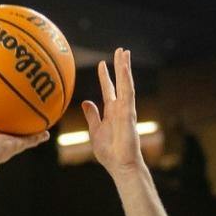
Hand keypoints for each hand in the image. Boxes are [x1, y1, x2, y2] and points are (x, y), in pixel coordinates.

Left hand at [85, 48, 146, 175]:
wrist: (120, 165)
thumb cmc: (109, 152)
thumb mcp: (95, 130)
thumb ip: (92, 115)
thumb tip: (86, 102)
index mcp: (112, 112)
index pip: (109, 89)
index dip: (106, 76)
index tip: (102, 64)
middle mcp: (121, 108)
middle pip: (121, 82)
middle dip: (120, 66)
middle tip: (121, 50)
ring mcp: (126, 109)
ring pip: (127, 84)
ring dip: (125, 68)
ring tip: (124, 52)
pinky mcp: (129, 113)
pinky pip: (128, 93)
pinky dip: (126, 79)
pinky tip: (124, 68)